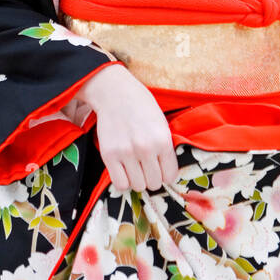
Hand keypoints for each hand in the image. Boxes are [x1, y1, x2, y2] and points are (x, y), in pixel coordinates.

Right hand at [77, 64, 178, 192]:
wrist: (115, 93)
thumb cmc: (142, 106)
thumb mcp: (162, 123)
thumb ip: (165, 148)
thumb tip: (168, 174)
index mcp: (163, 140)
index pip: (170, 175)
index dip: (166, 174)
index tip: (161, 168)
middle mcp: (145, 149)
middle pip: (154, 183)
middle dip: (151, 177)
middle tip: (147, 166)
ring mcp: (126, 153)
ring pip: (137, 186)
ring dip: (137, 180)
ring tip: (135, 167)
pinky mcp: (109, 155)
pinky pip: (119, 184)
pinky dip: (123, 181)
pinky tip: (124, 170)